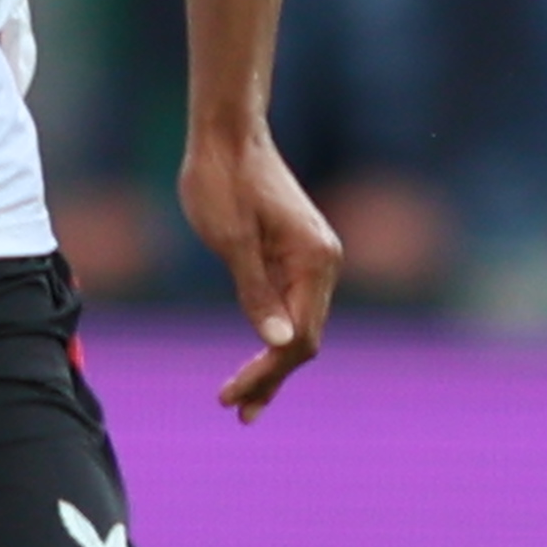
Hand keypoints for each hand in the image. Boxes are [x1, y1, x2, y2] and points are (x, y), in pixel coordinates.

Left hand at [179, 122, 340, 418]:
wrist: (227, 133)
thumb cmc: (222, 180)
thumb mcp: (230, 240)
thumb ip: (255, 293)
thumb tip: (279, 345)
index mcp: (314, 260)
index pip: (301, 338)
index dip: (268, 373)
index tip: (230, 397)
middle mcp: (324, 262)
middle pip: (305, 339)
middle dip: (271, 378)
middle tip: (237, 413)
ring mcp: (312, 259)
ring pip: (299, 326)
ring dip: (272, 364)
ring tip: (242, 402)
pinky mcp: (295, 255)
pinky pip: (290, 306)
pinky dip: (271, 336)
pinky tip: (254, 360)